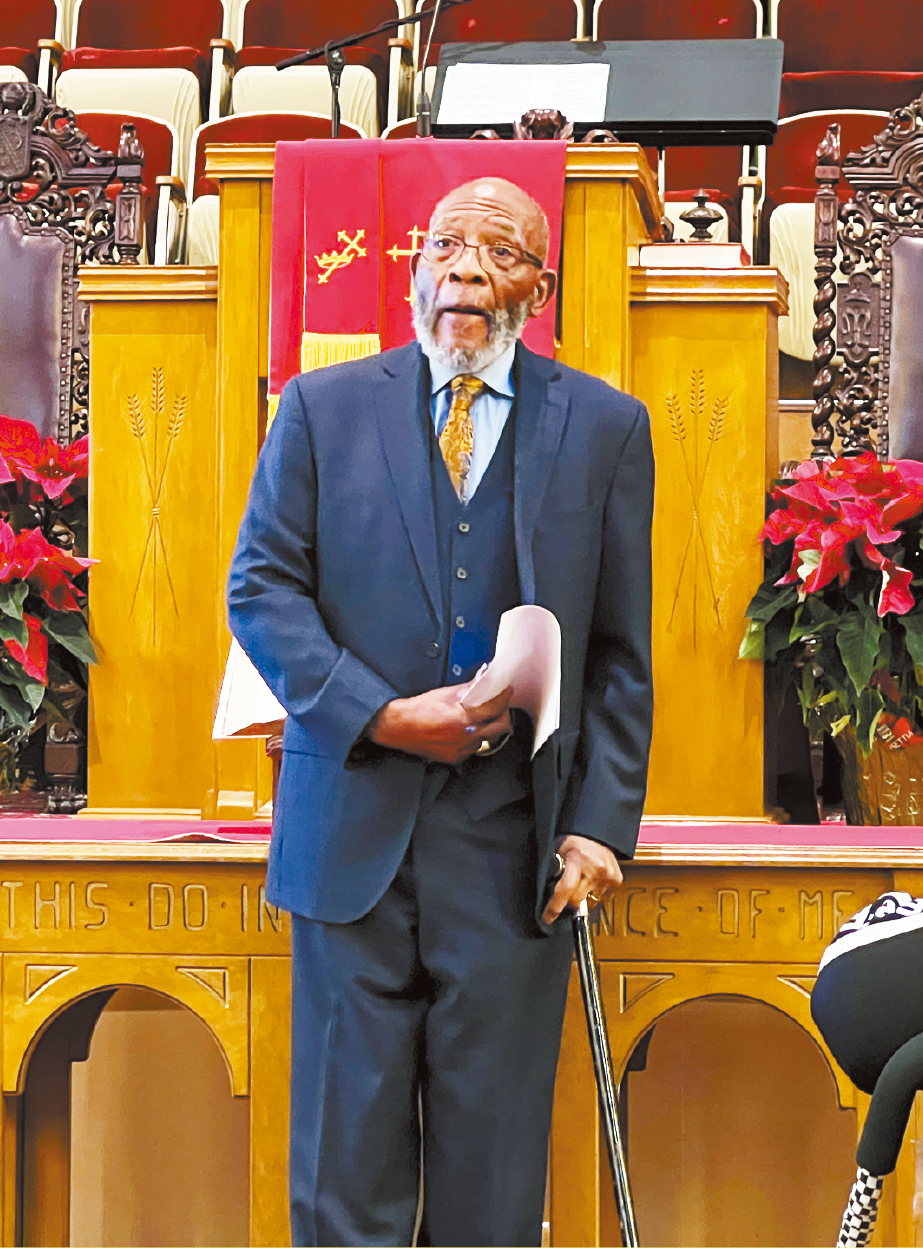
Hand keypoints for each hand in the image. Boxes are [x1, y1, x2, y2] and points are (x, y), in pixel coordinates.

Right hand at [367, 683, 511, 764]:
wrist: (398, 727)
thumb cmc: (417, 709)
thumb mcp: (444, 694)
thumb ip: (467, 689)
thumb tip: (483, 680)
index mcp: (464, 718)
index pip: (495, 707)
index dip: (504, 698)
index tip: (507, 691)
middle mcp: (466, 737)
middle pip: (500, 727)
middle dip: (502, 715)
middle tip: (499, 707)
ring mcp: (461, 750)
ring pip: (486, 739)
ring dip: (486, 728)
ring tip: (478, 718)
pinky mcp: (455, 758)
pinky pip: (472, 749)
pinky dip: (472, 739)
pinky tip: (463, 731)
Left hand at [542, 834, 622, 924]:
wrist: (595, 833)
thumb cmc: (573, 841)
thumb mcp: (557, 851)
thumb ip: (554, 872)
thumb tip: (549, 896)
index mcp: (577, 859)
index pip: (565, 889)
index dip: (555, 907)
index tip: (547, 918)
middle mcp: (595, 868)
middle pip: (578, 900)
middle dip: (569, 900)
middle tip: (566, 891)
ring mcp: (608, 875)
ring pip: (591, 902)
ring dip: (584, 897)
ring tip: (581, 882)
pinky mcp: (617, 879)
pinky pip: (603, 898)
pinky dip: (595, 894)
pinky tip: (592, 882)